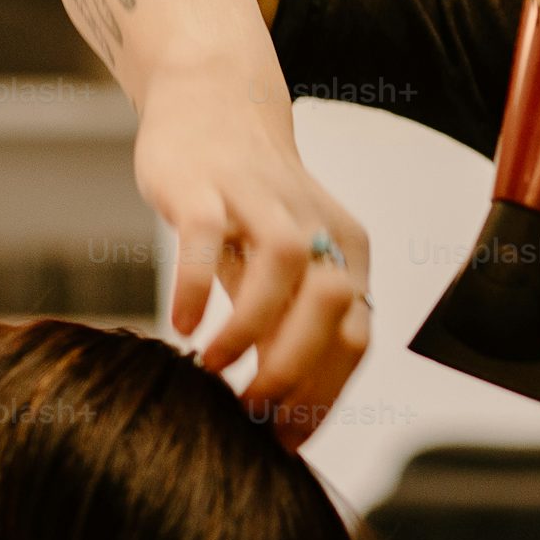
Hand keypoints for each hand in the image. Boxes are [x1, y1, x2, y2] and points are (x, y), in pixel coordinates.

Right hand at [131, 70, 371, 447]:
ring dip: (251, 331)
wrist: (212, 100)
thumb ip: (287, 327)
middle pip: (335, 303)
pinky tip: (184, 326)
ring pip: (285, 266)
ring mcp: (260, 199)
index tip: (282, 439)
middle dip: (295, 372)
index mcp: (345, 249)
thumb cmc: (247, 200)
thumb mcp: (280, 266)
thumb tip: (282, 418)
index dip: (324, 396)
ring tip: (213, 369)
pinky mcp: (206, 184)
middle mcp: (313, 222)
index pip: (355, 337)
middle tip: (250, 412)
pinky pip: (209, 237)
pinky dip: (197, 287)